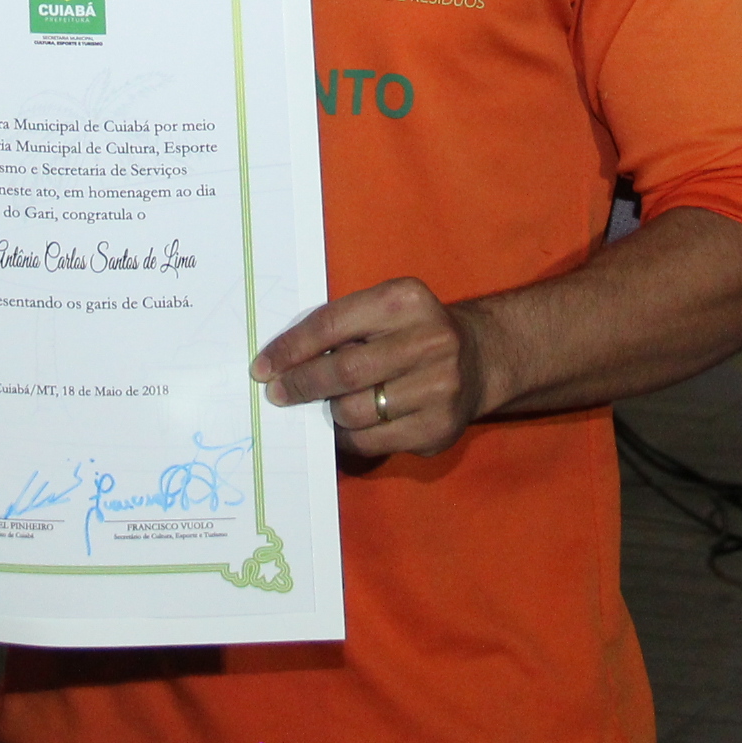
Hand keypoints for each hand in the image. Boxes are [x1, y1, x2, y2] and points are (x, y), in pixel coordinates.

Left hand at [252, 277, 494, 457]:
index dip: (290, 348)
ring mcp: (439, 387)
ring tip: (331, 404)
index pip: (331, 324)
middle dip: (301, 384)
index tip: (263, 367)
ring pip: (355, 411)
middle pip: (343, 371)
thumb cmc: (411, 332)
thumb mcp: (383, 310)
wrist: (478, 360)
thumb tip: (281, 364)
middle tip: (278, 393)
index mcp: (406, 300)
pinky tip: (348, 426)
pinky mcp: (439, 427)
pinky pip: (372, 441)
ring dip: (330, 411)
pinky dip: (348, 436)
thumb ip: (340, 327)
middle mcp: (430, 341)